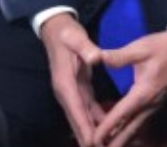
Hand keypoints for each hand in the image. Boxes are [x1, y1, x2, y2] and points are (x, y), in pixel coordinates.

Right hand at [39, 12, 104, 146]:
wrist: (57, 30)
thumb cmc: (67, 34)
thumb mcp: (76, 37)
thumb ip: (86, 47)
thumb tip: (96, 57)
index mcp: (65, 83)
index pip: (76, 111)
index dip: (85, 129)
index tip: (93, 144)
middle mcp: (66, 93)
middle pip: (78, 122)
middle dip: (89, 138)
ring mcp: (71, 93)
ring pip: (83, 119)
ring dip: (94, 133)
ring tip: (109, 144)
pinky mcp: (77, 91)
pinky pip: (88, 111)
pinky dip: (97, 121)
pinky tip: (109, 129)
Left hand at [93, 30, 166, 146]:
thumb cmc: (163, 48)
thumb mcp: (140, 48)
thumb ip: (119, 56)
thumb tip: (98, 58)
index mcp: (143, 93)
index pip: (122, 114)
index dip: (107, 127)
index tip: (95, 138)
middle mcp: (149, 104)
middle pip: (130, 129)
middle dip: (114, 141)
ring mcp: (154, 106)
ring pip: (136, 128)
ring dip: (122, 139)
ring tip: (107, 146)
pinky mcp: (155, 104)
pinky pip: (140, 122)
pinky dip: (128, 130)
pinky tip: (120, 133)